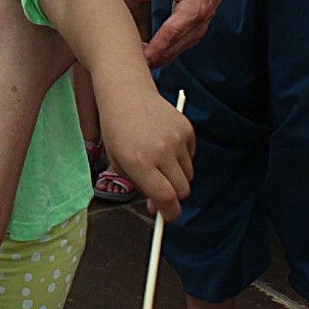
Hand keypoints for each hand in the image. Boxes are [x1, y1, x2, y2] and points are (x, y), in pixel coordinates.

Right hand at [0, 0, 73, 96]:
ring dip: (72, 19)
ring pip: (77, 24)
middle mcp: (71, 20)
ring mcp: (74, 41)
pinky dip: (71, 41)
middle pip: (75, 4)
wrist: (18, 77)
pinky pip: (76, 44)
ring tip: (66, 12)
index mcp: (57, 3)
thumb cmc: (10, 39)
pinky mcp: (72, 58)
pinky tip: (63, 38)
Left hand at [99, 85, 194, 220]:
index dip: (170, 213)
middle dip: (174, 197)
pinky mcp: (187, 129)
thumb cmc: (117, 129)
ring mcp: (177, 138)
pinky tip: (164, 144)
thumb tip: (159, 207)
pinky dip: (181, 159)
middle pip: (182, 191)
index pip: (166, 198)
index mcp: (139, 161)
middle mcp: (161, 151)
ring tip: (158, 160)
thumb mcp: (118, 161)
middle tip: (162, 191)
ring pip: (188, 175)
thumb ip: (139, 185)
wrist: (126, 92)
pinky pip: (191, 157)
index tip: (168, 216)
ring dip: (177, 176)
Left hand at [126, 0, 251, 66]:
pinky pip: (179, 48)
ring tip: (133, 56)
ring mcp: (199, 30)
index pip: (171, 34)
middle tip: (127, 58)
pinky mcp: (196, 31)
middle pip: (173, 49)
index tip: (140, 58)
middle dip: (151, 57)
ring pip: (176, 52)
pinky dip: (164, 52)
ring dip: (157, 57)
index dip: (155, 48)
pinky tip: (149, 52)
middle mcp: (198, 24)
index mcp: (193, 10)